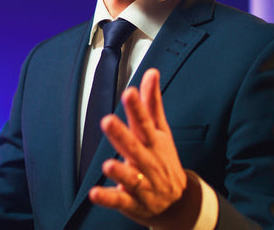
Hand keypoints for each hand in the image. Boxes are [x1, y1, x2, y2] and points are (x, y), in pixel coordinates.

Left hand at [88, 68, 200, 228]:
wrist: (178, 200)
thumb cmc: (164, 158)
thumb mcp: (162, 129)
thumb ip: (152, 102)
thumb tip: (151, 73)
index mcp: (153, 141)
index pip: (145, 122)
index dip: (137, 107)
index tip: (129, 92)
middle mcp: (148, 160)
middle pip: (134, 146)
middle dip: (122, 134)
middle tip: (108, 121)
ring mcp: (141, 182)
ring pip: (130, 176)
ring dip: (119, 171)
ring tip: (108, 165)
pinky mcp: (132, 201)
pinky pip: (120, 201)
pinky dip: (108, 198)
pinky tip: (95, 193)